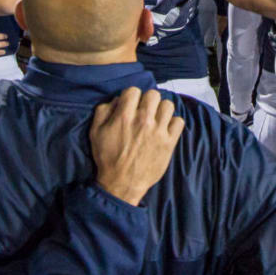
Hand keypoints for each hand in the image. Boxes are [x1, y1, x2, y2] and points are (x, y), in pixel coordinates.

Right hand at [90, 88, 184, 205]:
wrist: (121, 184)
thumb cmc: (107, 158)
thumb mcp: (95, 132)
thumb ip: (103, 110)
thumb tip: (117, 100)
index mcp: (125, 116)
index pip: (134, 90)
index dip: (131, 97)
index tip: (130, 106)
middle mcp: (144, 120)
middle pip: (153, 94)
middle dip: (147, 101)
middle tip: (144, 112)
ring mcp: (159, 131)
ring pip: (168, 105)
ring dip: (161, 110)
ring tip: (156, 119)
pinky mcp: (169, 143)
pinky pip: (179, 122)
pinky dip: (173, 124)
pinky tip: (165, 129)